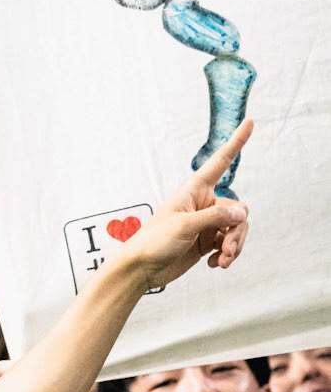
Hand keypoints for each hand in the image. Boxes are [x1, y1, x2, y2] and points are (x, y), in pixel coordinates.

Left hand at [119, 120, 251, 284]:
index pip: (220, 162)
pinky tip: (215, 265)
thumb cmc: (153, 242)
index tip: (250, 122)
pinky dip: (225, 255)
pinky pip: (228, 244)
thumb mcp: (184, 225)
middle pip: (238, 210)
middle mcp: (204, 204)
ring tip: (223, 261)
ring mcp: (207, 223)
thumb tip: (241, 214)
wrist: (141, 269)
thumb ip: (215, 218)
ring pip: (236, 229)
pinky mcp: (206, 242)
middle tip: (228, 250)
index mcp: (195, 189)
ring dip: (234, 246)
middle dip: (237, 231)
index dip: (236, 142)